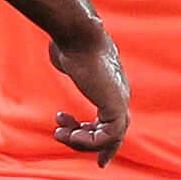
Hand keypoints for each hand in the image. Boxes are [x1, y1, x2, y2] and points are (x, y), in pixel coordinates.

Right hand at [49, 31, 130, 165]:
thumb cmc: (71, 43)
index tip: (74, 139)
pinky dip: (88, 140)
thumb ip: (72, 66)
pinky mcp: (116, 107)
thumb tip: (64, 56)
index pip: (112, 121)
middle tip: (61, 135)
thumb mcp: (70, 59)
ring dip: (82, 142)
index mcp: (112, 88)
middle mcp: (119, 97)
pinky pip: (108, 136)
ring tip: (59, 133)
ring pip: (110, 139)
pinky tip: (70, 133)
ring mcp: (120, 102)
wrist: (78, 36)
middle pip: (113, 134)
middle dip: (87, 143)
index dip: (96, 136)